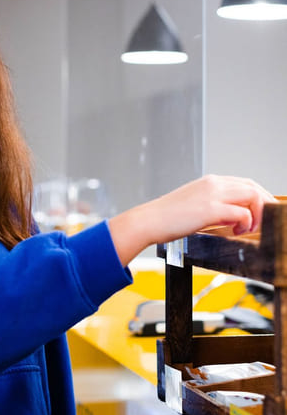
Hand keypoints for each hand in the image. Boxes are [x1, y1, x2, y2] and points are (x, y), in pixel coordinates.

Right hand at [107, 175, 276, 265]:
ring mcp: (212, 195)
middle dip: (264, 205)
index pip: (244, 183)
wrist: (148, 221)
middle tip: (263, 222)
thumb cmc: (166, 217)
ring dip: (258, 214)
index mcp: (209, 182)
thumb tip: (232, 218)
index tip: (260, 212)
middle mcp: (213, 183)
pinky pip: (242, 213)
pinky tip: (237, 232)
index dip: (258, 197)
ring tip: (250, 228)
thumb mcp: (193, 205)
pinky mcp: (210, 209)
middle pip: (253, 187)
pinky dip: (246, 224)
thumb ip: (213, 206)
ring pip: (252, 196)